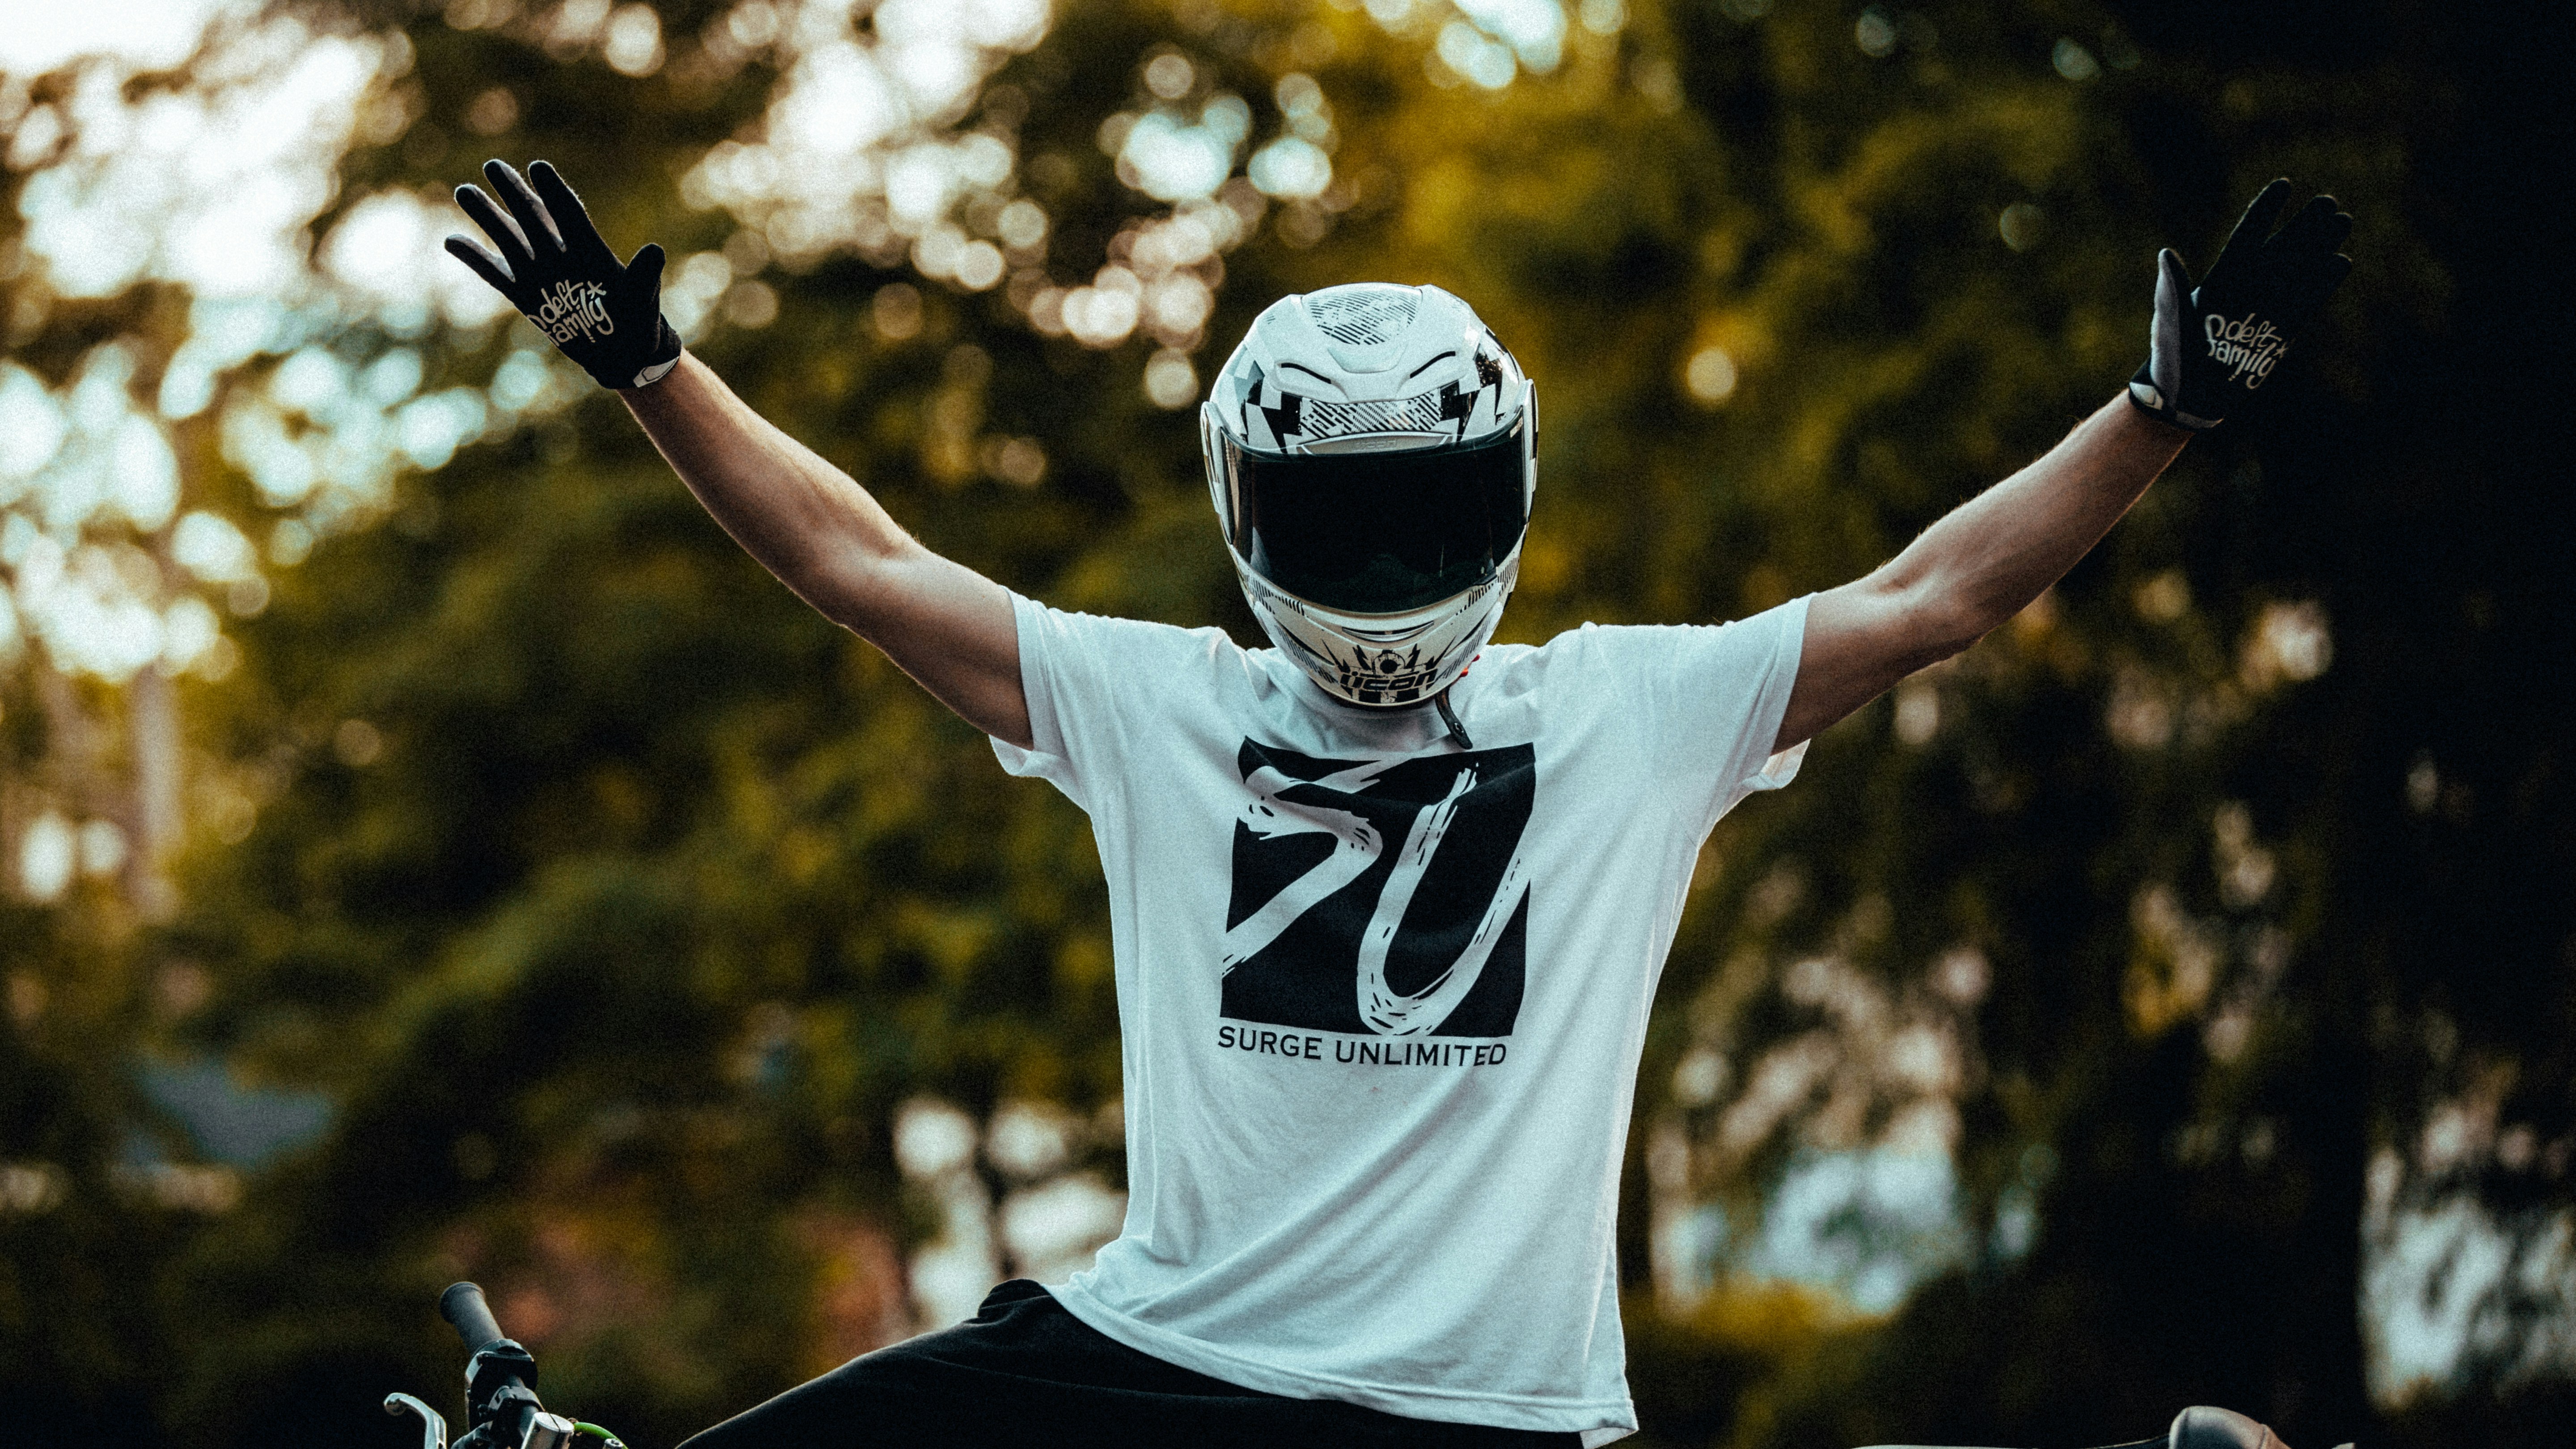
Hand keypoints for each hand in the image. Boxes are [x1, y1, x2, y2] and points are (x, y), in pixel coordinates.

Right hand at [445, 159, 681, 390]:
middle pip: (532, 217)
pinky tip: (452, 240)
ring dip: (487, 216)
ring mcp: (540, 273)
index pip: (569, 214)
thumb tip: (655, 250)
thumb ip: (645, 274)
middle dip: (513, 192)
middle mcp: (561, 254)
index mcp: (590, 250)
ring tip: (464, 190)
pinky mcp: (525, 295)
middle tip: (493, 166)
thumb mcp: (645, 297)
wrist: (624, 352)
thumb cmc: (640, 320)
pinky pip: (495, 273)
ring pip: (508, 238)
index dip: (554, 192)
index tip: (538, 167)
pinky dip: (475, 258)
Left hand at [2129, 180, 2352, 429]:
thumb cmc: (2171, 360)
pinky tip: (2340, 262)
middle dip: (2303, 226)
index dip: (2265, 212)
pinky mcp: (2279, 331)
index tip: (2284, 185)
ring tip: (2343, 220)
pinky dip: (2322, 284)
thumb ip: (2174, 290)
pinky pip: (2306, 302)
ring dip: (2319, 247)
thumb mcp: (2171, 323)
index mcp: (2220, 280)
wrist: (2186, 398)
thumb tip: (2166, 254)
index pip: (2246, 237)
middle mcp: (2246, 289)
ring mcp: (2265, 308)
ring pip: (2298, 271)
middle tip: (2329, 201)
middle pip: (2280, 249)